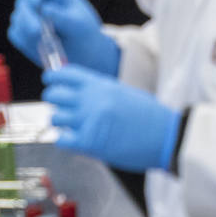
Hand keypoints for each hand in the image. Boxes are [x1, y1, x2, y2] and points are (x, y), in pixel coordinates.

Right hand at [9, 0, 120, 76]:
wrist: (83, 53)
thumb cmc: (84, 33)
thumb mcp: (79, 25)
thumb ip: (62, 16)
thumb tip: (44, 9)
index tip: (36, 3)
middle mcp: (38, 1)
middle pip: (22, 2)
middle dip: (29, 18)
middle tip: (38, 32)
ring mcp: (28, 16)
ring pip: (17, 20)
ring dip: (29, 32)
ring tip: (50, 43)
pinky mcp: (22, 33)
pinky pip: (16, 35)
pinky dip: (27, 42)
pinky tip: (42, 47)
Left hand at [43, 65, 181, 172]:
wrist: (165, 136)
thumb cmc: (149, 117)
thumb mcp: (123, 93)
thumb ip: (99, 91)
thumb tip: (76, 93)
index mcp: (102, 84)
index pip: (66, 74)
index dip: (53, 78)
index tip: (50, 81)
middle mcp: (92, 99)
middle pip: (54, 95)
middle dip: (55, 101)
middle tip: (62, 107)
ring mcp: (89, 120)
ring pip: (55, 118)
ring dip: (61, 123)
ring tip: (72, 126)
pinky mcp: (89, 142)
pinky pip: (61, 140)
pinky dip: (65, 141)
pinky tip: (75, 140)